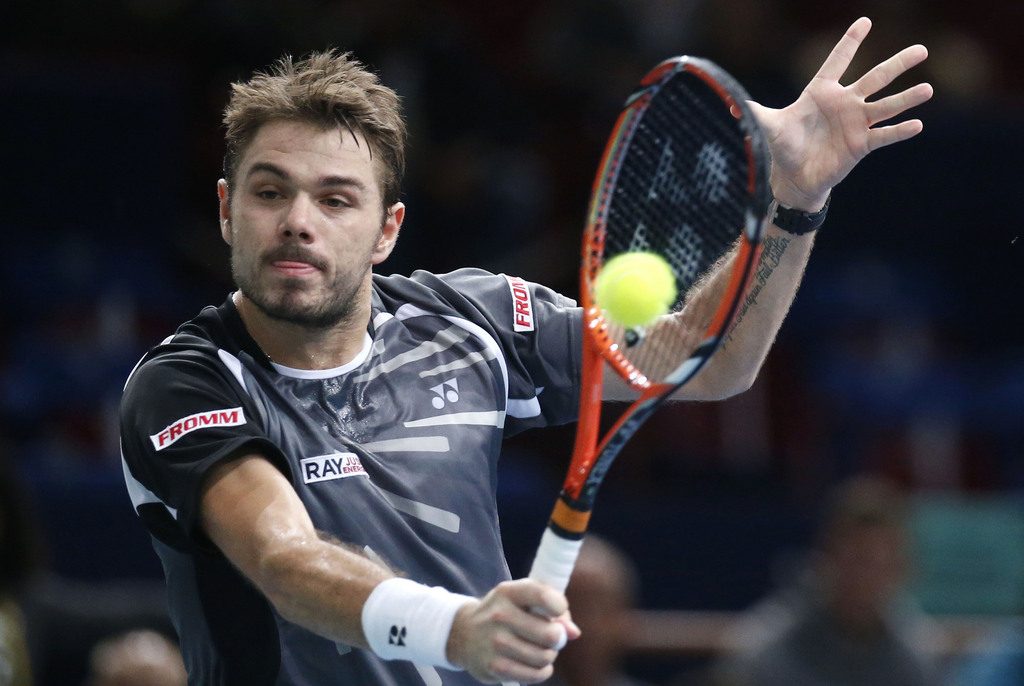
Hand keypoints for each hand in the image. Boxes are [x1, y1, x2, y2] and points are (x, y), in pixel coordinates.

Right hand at [445, 579, 580, 683]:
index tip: (557, 611)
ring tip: (540, 649)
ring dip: (549, 655)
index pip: (543, 595)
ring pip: (544, 657)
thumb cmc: (503, 612)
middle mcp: (500, 615)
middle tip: (552, 636)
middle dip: (558, 638)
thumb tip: (574, 632)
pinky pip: (535, 674)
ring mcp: (495, 642)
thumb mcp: (522, 599)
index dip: (559, 606)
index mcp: (508, 592)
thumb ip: (551, 608)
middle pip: (551, 634)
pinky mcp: (494, 667)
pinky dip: (541, 671)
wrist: (463, 633)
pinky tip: (534, 663)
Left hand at [748, 17, 933, 210]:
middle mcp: (844, 103)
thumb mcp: (767, 126)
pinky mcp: (862, 145)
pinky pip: (884, 136)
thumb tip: (728, 102)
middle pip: (875, 78)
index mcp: (822, 92)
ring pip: (886, 106)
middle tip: (921, 50)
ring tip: (927, 88)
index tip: (864, 22)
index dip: (849, 43)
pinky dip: (899, 132)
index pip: (837, 62)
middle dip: (897, 64)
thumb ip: (753, 111)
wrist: (795, 177)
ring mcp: (856, 123)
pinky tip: (916, 125)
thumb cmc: (784, 146)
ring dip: (907, 98)